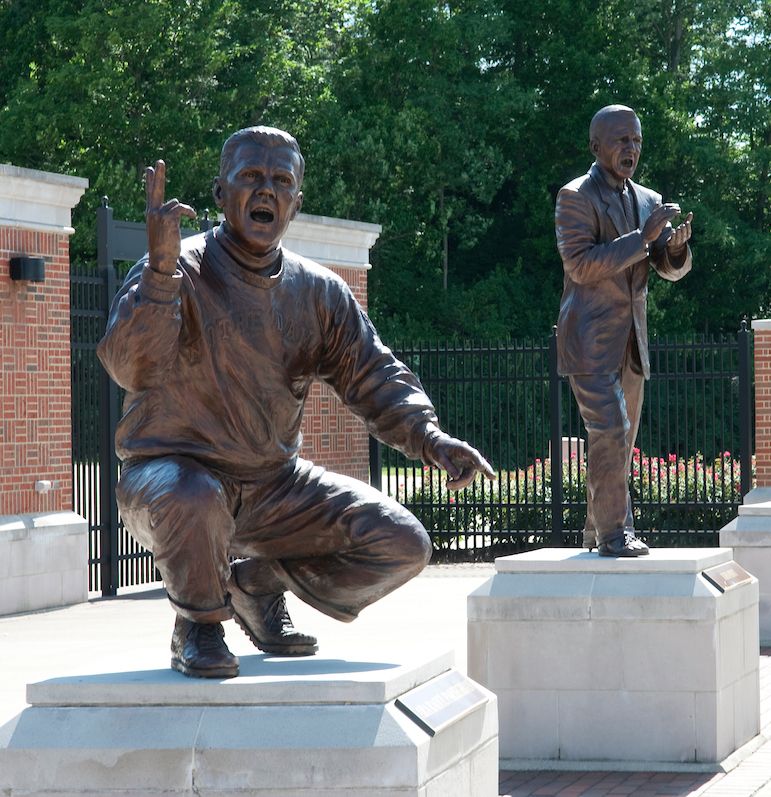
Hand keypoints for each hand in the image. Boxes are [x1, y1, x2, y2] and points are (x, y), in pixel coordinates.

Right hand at [145, 160, 196, 274]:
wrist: (161, 259)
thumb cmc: (165, 248)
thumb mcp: (164, 230)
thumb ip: (167, 217)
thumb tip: (175, 206)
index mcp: (150, 214)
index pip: (149, 194)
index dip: (150, 181)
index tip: (148, 169)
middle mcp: (152, 212)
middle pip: (155, 189)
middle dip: (158, 175)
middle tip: (159, 162)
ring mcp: (158, 214)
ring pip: (175, 202)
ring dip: (184, 209)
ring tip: (190, 216)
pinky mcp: (167, 218)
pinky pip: (181, 208)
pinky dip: (189, 211)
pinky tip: (193, 217)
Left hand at [424, 431, 495, 490]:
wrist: (438, 448)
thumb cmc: (438, 450)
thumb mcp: (439, 456)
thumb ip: (448, 465)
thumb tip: (456, 477)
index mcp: (463, 448)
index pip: (473, 453)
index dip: (478, 460)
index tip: (481, 467)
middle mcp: (469, 456)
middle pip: (477, 466)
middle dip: (480, 474)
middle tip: (490, 477)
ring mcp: (469, 464)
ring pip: (470, 477)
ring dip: (460, 484)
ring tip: (447, 485)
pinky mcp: (466, 470)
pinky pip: (466, 480)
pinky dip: (459, 484)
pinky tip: (449, 485)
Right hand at [641, 202, 680, 243]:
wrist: (643, 237)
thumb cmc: (649, 228)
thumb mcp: (651, 218)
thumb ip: (655, 211)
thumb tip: (658, 203)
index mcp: (653, 214)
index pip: (663, 206)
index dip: (671, 205)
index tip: (676, 205)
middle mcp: (654, 216)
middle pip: (665, 209)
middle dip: (673, 207)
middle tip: (679, 208)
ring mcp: (655, 221)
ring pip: (666, 213)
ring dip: (673, 211)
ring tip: (679, 212)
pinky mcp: (657, 226)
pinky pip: (665, 219)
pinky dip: (670, 216)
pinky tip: (675, 216)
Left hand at [665, 211, 692, 253]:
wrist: (673, 244)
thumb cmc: (680, 233)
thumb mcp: (683, 227)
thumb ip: (687, 220)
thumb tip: (691, 212)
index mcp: (687, 235)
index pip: (689, 231)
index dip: (688, 227)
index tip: (687, 222)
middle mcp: (683, 239)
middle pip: (684, 235)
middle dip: (683, 230)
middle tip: (682, 225)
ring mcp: (677, 242)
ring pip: (679, 238)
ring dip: (678, 233)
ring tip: (678, 228)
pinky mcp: (671, 243)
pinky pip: (673, 240)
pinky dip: (673, 236)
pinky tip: (673, 232)